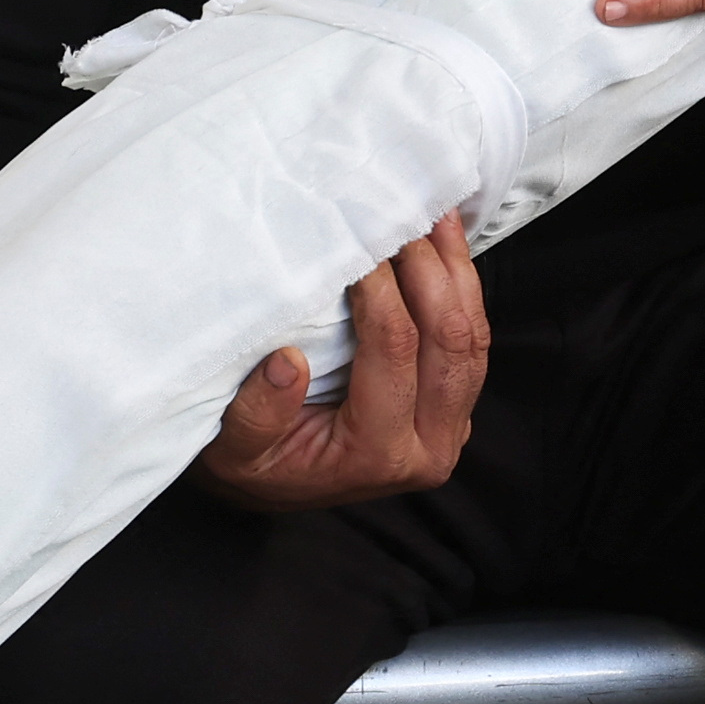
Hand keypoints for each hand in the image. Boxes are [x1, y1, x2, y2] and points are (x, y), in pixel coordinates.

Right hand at [198, 213, 486, 510]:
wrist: (272, 488)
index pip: (394, 351)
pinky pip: (472, 345)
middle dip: (430, 271)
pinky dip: (462, 290)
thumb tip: (287, 362)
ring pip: (474, 340)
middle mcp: (429, 447)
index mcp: (378, 454)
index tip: (358, 239)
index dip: (381, 287)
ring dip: (457, 273)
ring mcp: (449, 430)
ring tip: (434, 215)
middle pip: (451, 343)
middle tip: (400, 217)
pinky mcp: (452, 410)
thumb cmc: (250, 463)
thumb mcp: (231, 449)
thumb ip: (256, 415)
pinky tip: (445, 245)